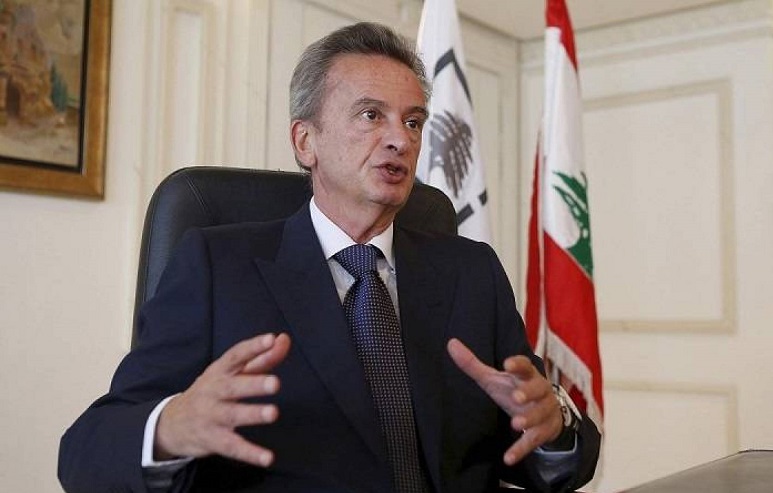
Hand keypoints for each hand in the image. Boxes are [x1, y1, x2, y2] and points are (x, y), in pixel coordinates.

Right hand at [155, 333, 291, 466]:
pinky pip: (232, 446)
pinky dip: (249, 453)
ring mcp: (211, 416)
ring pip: (232, 415)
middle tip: (275, 383)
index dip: (253, 347)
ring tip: (272, 413)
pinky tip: (267, 457)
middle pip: (233, 386)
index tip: (270, 339)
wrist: (172, 423)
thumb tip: (284, 339)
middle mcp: (213, 391)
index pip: (236, 355)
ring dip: (252, 414)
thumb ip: (261, 358)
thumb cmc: (212, 391)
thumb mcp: (232, 373)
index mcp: (220, 371)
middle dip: (253, 384)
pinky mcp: (212, 439)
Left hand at [447, 338, 562, 464]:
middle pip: (539, 388)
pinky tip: (508, 458)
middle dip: (529, 392)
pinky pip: (533, 441)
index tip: (507, 364)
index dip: (518, 364)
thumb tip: (450, 343)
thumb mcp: (493, 378)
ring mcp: (544, 411)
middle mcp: (539, 391)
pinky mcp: (543, 432)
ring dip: (529, 419)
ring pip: (540, 415)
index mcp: (527, 375)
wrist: (546, 414)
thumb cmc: (514, 390)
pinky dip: (521, 450)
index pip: (525, 365)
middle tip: (517, 396)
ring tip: (515, 424)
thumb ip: (473, 363)